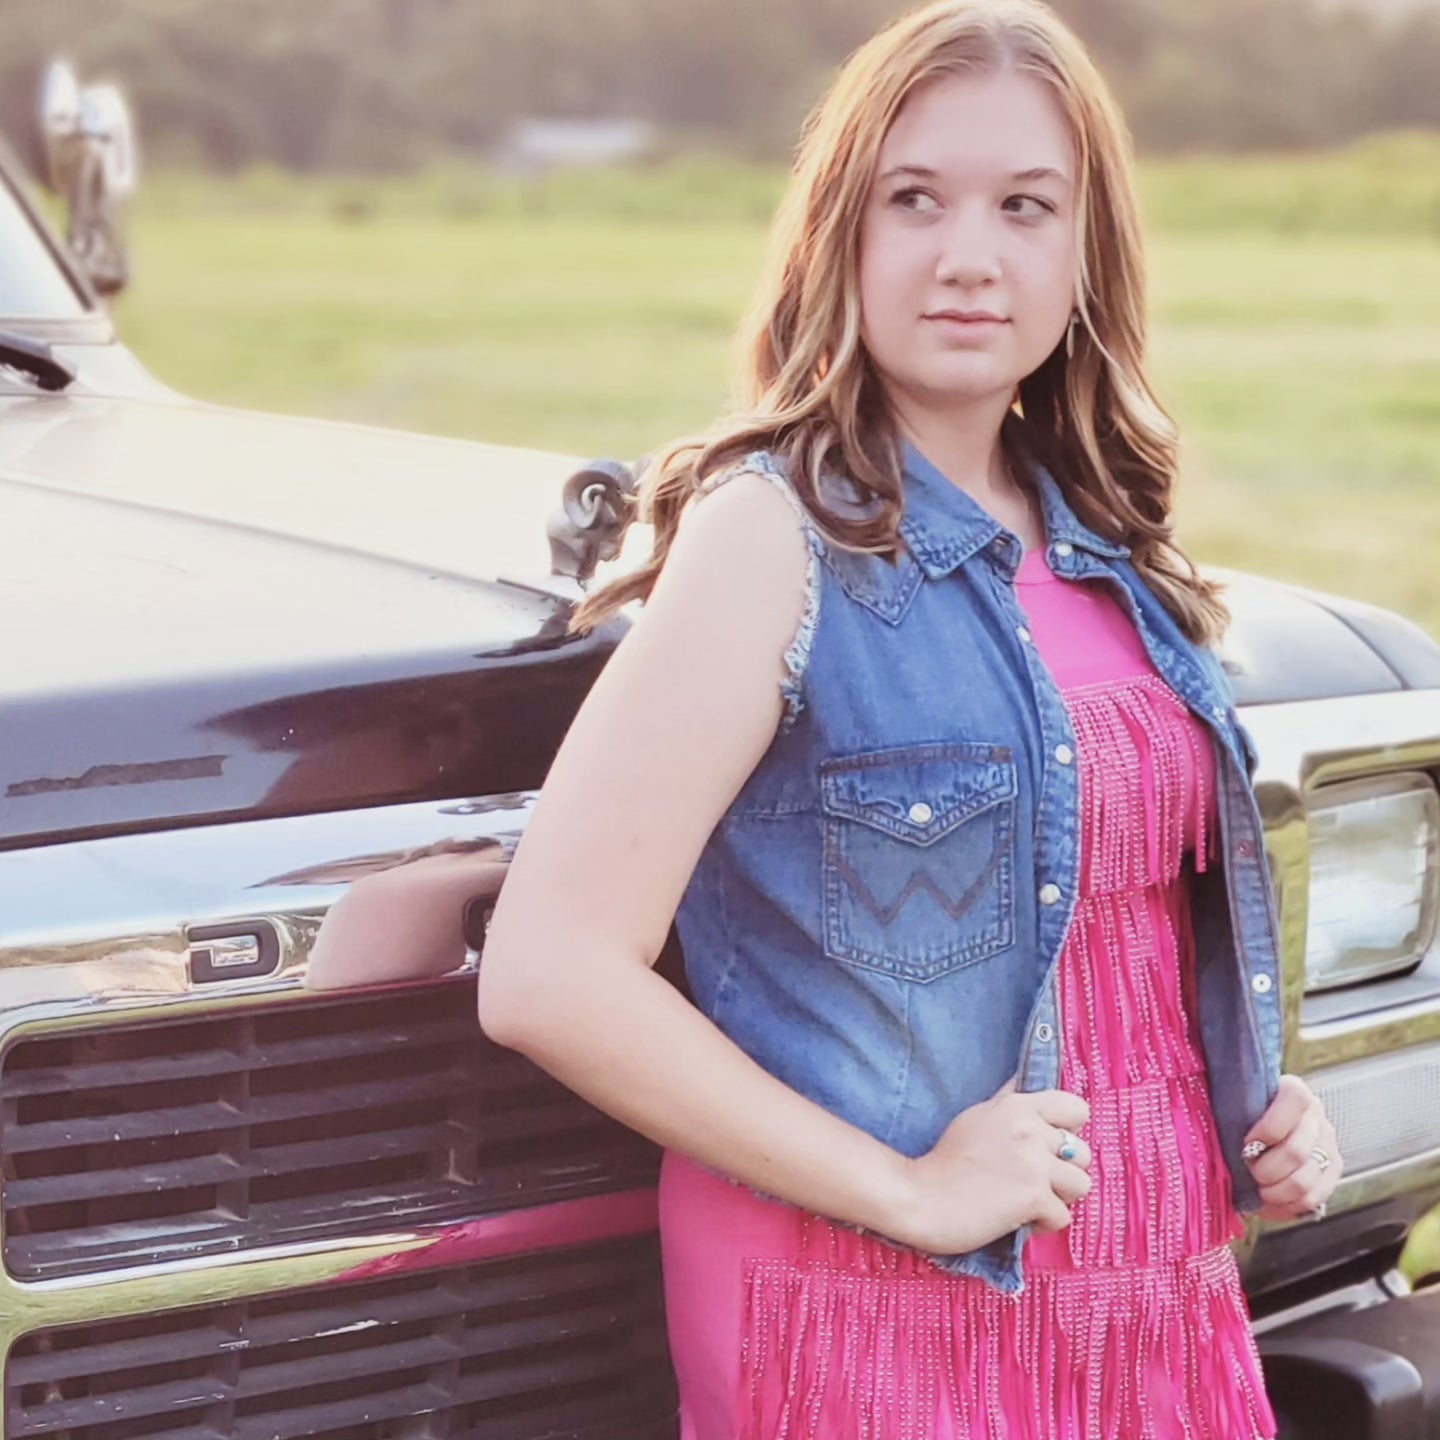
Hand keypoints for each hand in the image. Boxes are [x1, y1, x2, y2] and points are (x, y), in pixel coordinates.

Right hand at [897, 1075, 1092, 1255]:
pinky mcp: (1033, 1198)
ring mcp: (1033, 1164)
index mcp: (1017, 1106)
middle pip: (1084, 1153)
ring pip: (1081, 1186)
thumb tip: (1024, 1079)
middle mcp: (1030, 1130)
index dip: (1069, 1131)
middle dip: (1063, 1172)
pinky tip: (1016, 1219)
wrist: (920, 1197)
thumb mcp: (976, 1116)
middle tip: (1031, 1180)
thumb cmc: (945, 1160)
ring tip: (1027, 1201)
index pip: (1077, 1107)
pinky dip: (1042, 1224)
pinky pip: (1063, 1217)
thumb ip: (1008, 1100)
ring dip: (1058, 1199)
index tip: (1047, 1146)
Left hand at [1242, 1073, 1342, 1221]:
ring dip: (1275, 1192)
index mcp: (1292, 1090)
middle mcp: (1315, 1115)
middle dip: (1266, 1170)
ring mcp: (1327, 1144)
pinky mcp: (1331, 1171)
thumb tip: (1204, 1116)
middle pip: (1296, 1151)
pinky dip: (1287, 1205)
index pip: (1295, 1100)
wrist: (1257, 1131)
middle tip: (1248, 1171)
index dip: (1271, 1126)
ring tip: (1258, 1188)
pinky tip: (1271, 1200)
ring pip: (1305, 1180)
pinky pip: (1314, 1198)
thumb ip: (1228, 1107)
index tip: (1248, 1143)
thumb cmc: (1238, 1116)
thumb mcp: (1231, 1104)